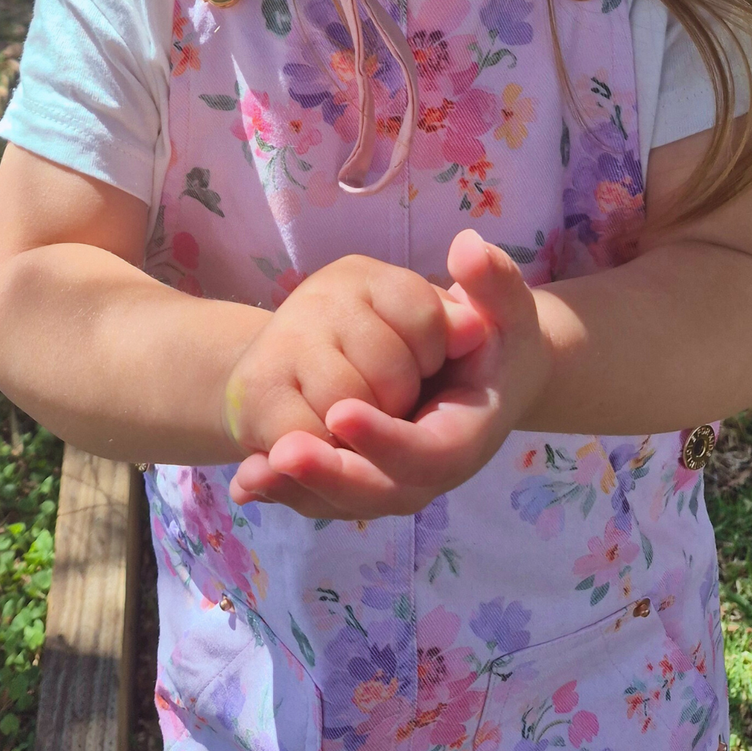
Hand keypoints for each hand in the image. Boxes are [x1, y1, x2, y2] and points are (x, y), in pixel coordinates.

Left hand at [221, 253, 485, 491]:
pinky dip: (287, 491)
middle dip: (331, 476)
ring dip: (300, 490)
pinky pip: (325, 494)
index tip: (340, 412)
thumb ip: (492, 281)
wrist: (488, 373)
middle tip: (283, 454)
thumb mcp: (504, 306)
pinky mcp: (365, 477)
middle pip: (381, 490)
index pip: (428, 451)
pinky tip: (247, 482)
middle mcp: (430, 470)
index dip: (385, 439)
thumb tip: (469, 250)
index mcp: (467, 434)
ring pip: (347, 500)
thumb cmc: (496, 337)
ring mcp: (396, 480)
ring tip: (253, 474)